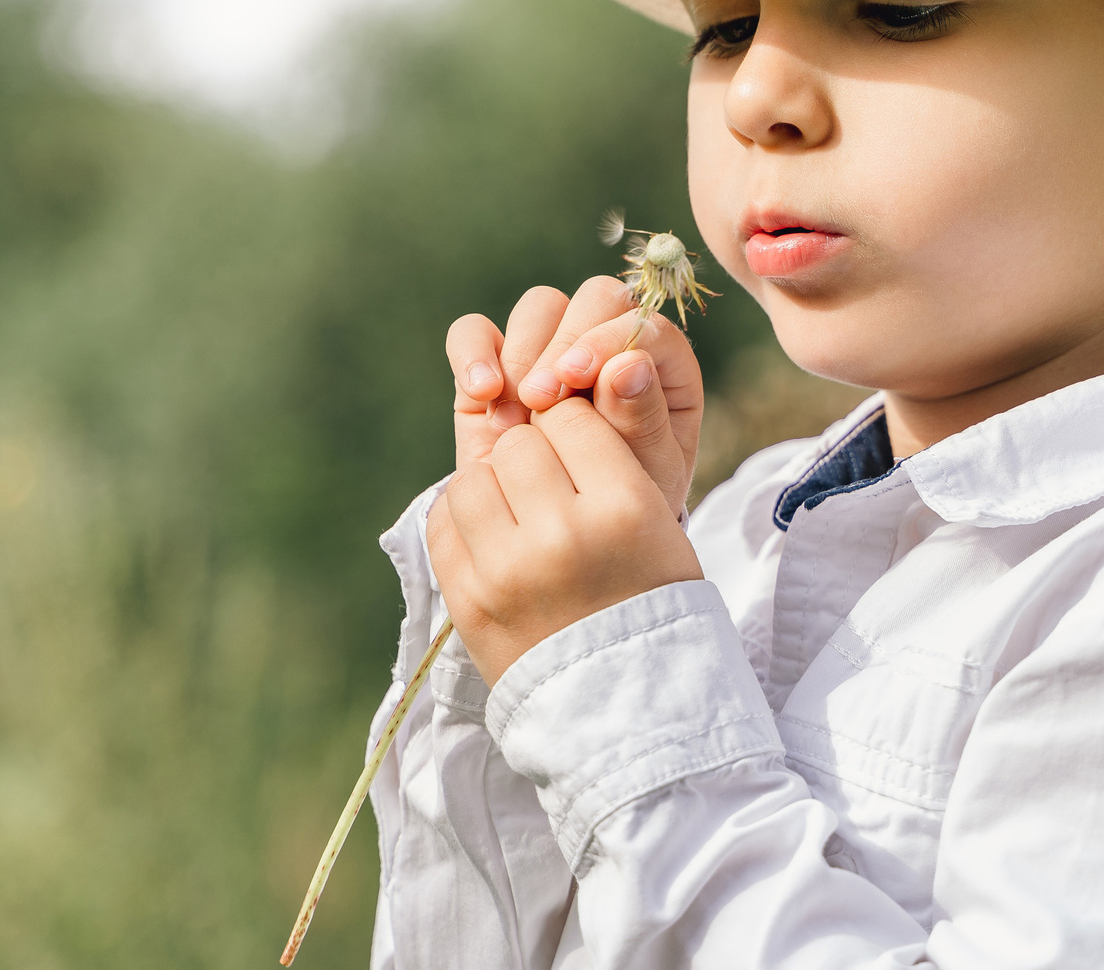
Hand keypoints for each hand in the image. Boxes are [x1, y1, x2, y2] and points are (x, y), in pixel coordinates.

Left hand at [427, 396, 703, 683]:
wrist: (626, 709)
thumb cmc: (650, 600)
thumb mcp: (659, 524)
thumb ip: (611, 458)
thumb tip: (555, 395)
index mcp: (622, 511)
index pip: (570, 418)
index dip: (573, 429)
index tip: (580, 453)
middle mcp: (561, 536)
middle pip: (519, 443)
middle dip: (532, 455)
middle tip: (550, 488)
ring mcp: (506, 572)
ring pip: (473, 476)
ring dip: (493, 486)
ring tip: (519, 514)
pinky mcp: (466, 602)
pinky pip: (444, 522)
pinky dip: (464, 521)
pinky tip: (493, 538)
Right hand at [444, 276, 705, 517]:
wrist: (565, 542)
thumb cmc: (621, 507)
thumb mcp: (644, 475)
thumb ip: (641, 420)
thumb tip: (628, 366)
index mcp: (662, 365)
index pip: (644, 323)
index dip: (608, 340)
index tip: (577, 378)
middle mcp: (610, 344)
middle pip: (594, 299)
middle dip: (564, 343)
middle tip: (542, 399)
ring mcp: (552, 350)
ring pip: (540, 307)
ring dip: (523, 354)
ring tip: (515, 421)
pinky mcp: (498, 364)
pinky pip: (476, 331)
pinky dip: (472, 352)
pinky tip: (482, 394)